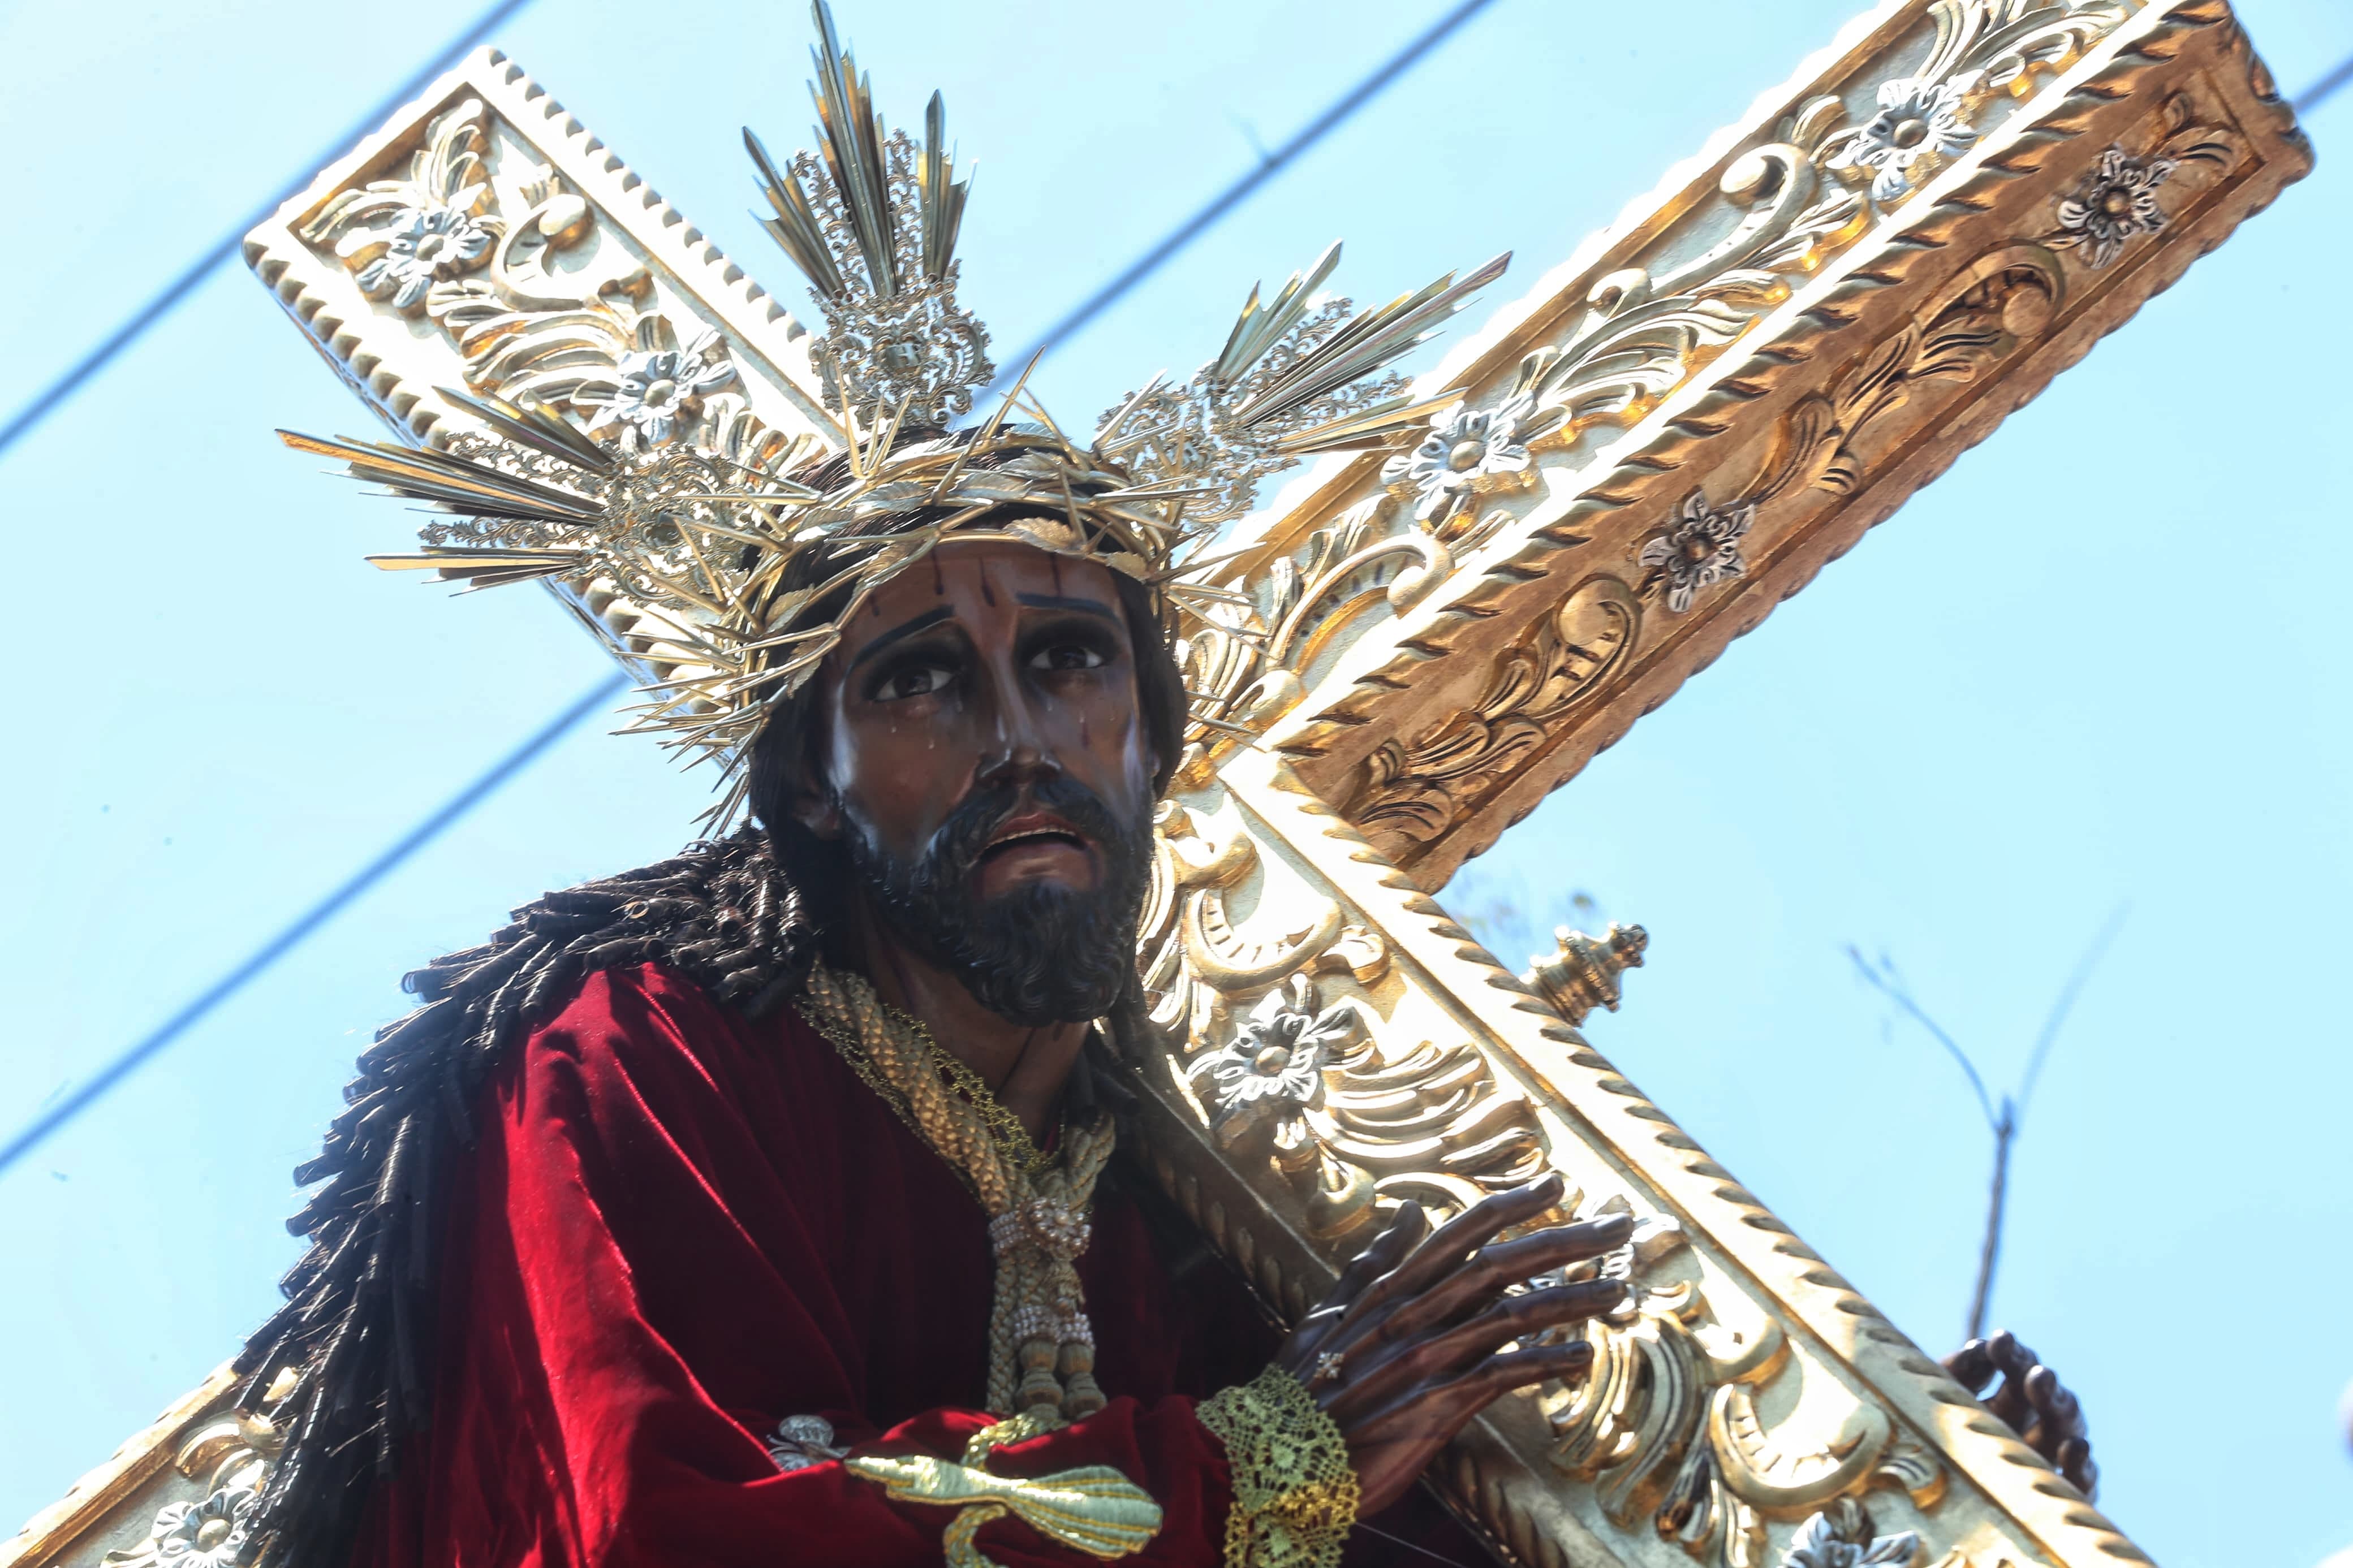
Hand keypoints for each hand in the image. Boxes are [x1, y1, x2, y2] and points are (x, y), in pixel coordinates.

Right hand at [1274, 1172, 1630, 1513]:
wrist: (1273, 1457)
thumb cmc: (1300, 1387)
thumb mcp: (1328, 1311)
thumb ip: (1371, 1261)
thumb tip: (1407, 1210)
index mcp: (1389, 1287)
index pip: (1461, 1230)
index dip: (1513, 1203)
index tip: (1556, 1182)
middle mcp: (1413, 1313)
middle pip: (1503, 1263)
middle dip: (1567, 1240)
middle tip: (1618, 1226)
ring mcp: (1427, 1357)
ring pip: (1515, 1314)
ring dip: (1575, 1299)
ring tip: (1619, 1290)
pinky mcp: (1437, 1405)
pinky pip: (1505, 1375)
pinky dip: (1546, 1362)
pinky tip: (1581, 1356)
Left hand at [1942, 1331, 2096, 1497]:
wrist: (1926, 1512)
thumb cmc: (1926, 1445)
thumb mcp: (1934, 1404)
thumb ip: (1955, 1373)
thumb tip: (1979, 1346)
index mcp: (2003, 1405)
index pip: (2018, 1372)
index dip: (2013, 1356)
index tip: (2000, 1340)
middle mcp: (2028, 1431)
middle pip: (2045, 1399)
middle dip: (2038, 1379)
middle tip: (2033, 1371)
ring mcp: (2046, 1462)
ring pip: (2065, 1430)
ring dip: (2059, 1407)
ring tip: (2043, 1387)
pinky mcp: (2058, 1500)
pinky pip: (2078, 1484)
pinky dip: (2081, 1466)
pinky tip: (2074, 1446)